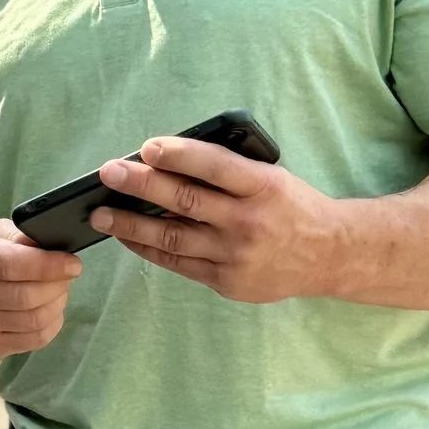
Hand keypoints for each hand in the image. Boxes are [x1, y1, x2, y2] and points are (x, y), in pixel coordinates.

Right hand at [0, 215, 83, 356]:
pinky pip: (34, 339)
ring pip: (33, 319)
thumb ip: (20, 235)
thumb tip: (51, 249)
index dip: (48, 265)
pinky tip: (50, 309)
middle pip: (25, 296)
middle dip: (57, 285)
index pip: (11, 264)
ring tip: (58, 289)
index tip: (73, 264)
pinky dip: (52, 323)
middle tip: (66, 275)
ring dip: (56, 303)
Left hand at [96, 136, 351, 304]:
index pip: (215, 166)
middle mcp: (248, 222)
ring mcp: (236, 256)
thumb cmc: (291, 207)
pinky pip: (178, 263)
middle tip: (109, 173)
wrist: (328, 255)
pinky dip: (149, 248)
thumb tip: (168, 160)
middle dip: (142, 185)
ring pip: (173, 238)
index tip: (147, 147)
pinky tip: (128, 236)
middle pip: (186, 201)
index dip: (179, 155)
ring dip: (131, 224)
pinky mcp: (226, 281)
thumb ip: (230, 171)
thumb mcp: (272, 178)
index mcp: (263, 187)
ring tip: (101, 213)